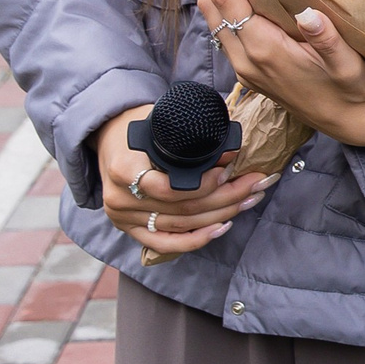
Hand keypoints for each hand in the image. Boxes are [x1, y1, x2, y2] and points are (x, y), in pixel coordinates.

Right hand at [94, 105, 272, 255]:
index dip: (205, 184)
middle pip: (183, 208)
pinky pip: (165, 243)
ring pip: (181, 224)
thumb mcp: (158, 120)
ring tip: (250, 199)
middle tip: (257, 183)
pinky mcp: (130, 229)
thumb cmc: (136, 126)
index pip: (170, 188)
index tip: (229, 169)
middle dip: (227, 196)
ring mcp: (124, 218)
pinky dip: (196, 239)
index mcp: (124, 168)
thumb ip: (188, 137)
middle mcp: (121, 198)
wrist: (107, 136)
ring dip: (221, 214)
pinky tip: (222, 228)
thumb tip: (231, 151)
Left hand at [194, 0, 364, 147]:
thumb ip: (326, 40)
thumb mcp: (349, 65)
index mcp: (265, 51)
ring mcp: (244, 65)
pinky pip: (223, 26)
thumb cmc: (353, 90)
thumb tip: (307, 13)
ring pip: (212, 16)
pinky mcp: (249, 69)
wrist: (353, 124)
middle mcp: (245, 58)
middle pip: (211, 3)